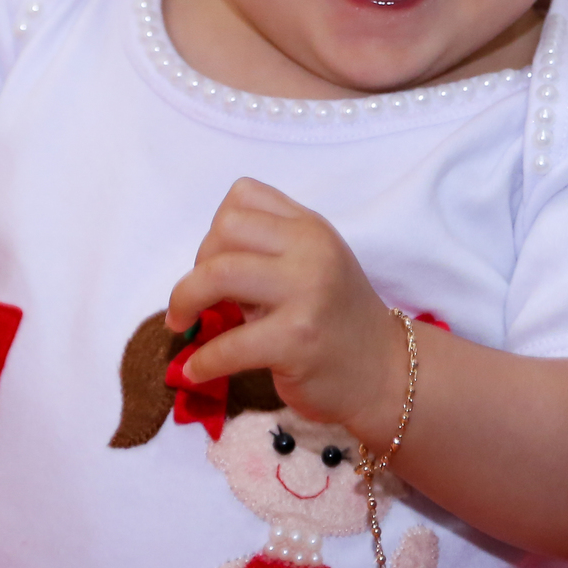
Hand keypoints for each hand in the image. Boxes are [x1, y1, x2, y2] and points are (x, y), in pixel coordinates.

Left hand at [166, 178, 407, 446]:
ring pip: (218, 274)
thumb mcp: (311, 264)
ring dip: (185, 301)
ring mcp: (306, 293)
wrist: (385, 373)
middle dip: (197, 265)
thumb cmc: (336, 318)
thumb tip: (201, 265)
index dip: (216, 228)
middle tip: (197, 297)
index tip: (216, 262)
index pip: (243, 195)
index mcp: (309, 226)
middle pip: (225, 230)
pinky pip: (230, 344)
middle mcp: (310, 250)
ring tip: (181, 324)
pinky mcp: (297, 340)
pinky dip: (202, 359)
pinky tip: (196, 369)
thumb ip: (266, 250)